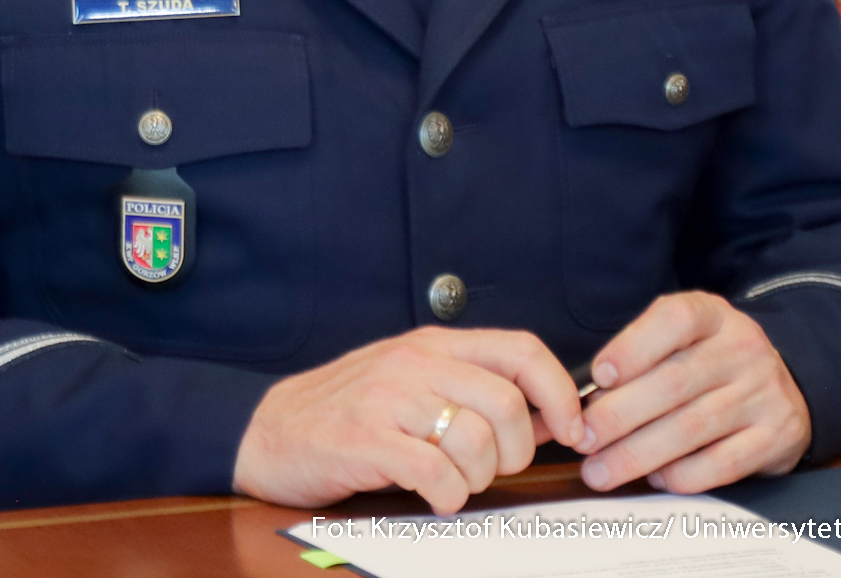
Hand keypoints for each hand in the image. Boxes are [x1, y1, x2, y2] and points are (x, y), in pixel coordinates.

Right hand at [232, 326, 582, 513]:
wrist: (270, 428)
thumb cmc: (350, 409)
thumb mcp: (413, 380)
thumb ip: (472, 386)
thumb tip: (550, 414)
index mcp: (434, 344)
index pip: (521, 350)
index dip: (559, 392)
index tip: (570, 429)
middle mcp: (415, 362)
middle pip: (507, 404)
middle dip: (518, 452)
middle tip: (495, 470)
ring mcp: (388, 399)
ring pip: (476, 441)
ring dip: (478, 479)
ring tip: (454, 482)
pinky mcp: (365, 440)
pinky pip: (434, 473)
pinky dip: (447, 496)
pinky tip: (433, 495)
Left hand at [574, 292, 809, 493]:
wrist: (785, 384)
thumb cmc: (713, 358)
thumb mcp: (685, 336)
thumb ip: (643, 355)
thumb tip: (592, 397)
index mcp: (713, 314)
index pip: (674, 320)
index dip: (633, 347)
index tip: (598, 376)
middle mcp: (742, 348)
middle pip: (674, 382)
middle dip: (619, 415)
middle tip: (583, 438)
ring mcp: (763, 393)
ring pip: (691, 427)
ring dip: (637, 453)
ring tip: (601, 469)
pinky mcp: (777, 437)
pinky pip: (722, 463)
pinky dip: (681, 474)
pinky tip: (654, 477)